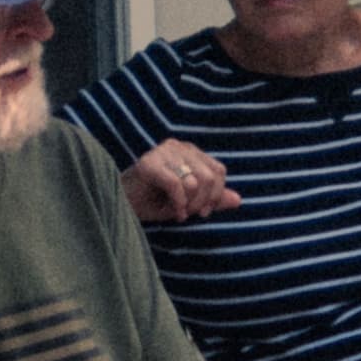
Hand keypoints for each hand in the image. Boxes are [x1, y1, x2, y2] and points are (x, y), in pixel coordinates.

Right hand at [120, 143, 240, 224]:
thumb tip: (238, 200)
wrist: (122, 205)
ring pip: (195, 181)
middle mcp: (178, 146)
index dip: (216, 194)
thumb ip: (213, 199)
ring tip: (179, 213)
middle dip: (203, 202)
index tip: (204, 212)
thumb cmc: (154, 202)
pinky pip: (176, 185)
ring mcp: (163, 152)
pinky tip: (173, 212)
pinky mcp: (149, 163)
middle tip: (190, 214)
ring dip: (190, 204)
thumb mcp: (189, 202)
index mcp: (190, 151)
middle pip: (209, 176)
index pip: (218, 169)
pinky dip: (178, 203)